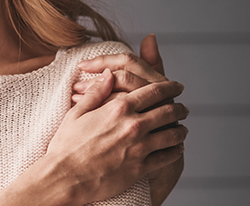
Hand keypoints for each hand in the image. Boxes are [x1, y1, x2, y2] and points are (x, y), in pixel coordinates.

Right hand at [47, 69, 188, 204]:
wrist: (65, 176)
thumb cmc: (67, 144)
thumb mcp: (77, 112)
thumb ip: (96, 92)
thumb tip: (109, 74)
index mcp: (118, 108)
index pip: (153, 91)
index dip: (169, 87)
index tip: (176, 87)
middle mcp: (133, 125)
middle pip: (168, 111)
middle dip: (179, 108)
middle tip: (183, 108)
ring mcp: (139, 147)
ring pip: (173, 134)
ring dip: (181, 130)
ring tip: (182, 129)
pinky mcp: (140, 167)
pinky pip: (167, 157)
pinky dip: (176, 151)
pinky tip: (176, 148)